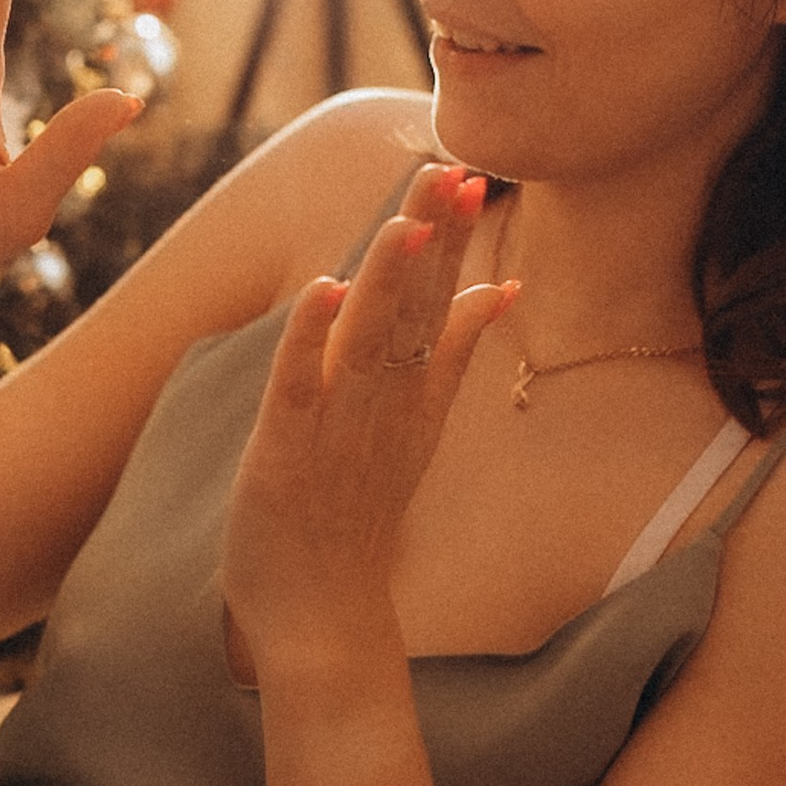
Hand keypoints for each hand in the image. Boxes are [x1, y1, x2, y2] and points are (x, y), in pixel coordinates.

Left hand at [220, 166, 518, 682]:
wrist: (324, 615)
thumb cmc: (358, 516)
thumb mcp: (419, 425)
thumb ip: (453, 354)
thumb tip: (497, 291)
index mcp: (416, 396)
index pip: (440, 304)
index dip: (453, 241)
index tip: (470, 177)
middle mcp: (386, 407)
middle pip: (416, 312)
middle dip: (433, 240)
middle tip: (454, 170)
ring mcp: (339, 431)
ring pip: (369, 341)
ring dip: (386, 280)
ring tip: (405, 222)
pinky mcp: (287, 455)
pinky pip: (301, 387)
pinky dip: (312, 340)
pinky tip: (325, 293)